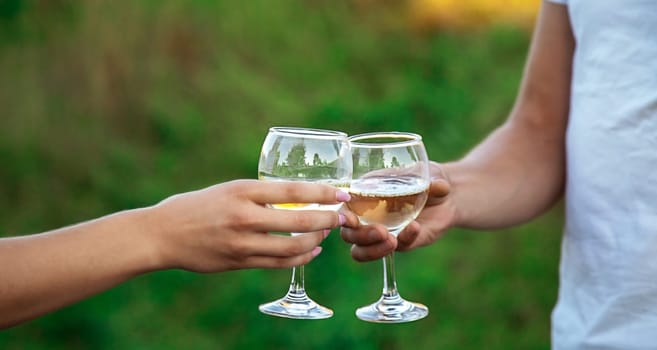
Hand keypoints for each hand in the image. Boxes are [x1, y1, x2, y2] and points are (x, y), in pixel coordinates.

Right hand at [148, 180, 357, 271]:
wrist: (161, 234)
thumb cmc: (195, 207)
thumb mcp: (227, 190)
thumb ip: (258, 195)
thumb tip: (294, 198)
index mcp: (242, 191)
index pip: (293, 190)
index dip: (322, 192)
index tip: (342, 194)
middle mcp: (244, 217)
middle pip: (299, 220)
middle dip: (327, 219)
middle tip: (341, 217)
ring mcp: (242, 243)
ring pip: (292, 247)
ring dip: (316, 240)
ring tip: (325, 233)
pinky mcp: (239, 262)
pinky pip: (278, 264)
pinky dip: (300, 259)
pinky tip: (311, 252)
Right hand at [341, 162, 453, 260]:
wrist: (449, 198)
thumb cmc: (429, 177)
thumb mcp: (430, 173)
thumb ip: (433, 180)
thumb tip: (436, 185)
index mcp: (364, 194)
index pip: (342, 208)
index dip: (341, 216)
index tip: (350, 218)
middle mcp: (367, 215)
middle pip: (348, 234)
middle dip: (361, 236)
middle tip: (381, 231)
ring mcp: (382, 232)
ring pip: (361, 250)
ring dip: (373, 250)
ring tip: (393, 241)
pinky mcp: (400, 243)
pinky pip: (393, 249)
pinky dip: (404, 240)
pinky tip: (415, 228)